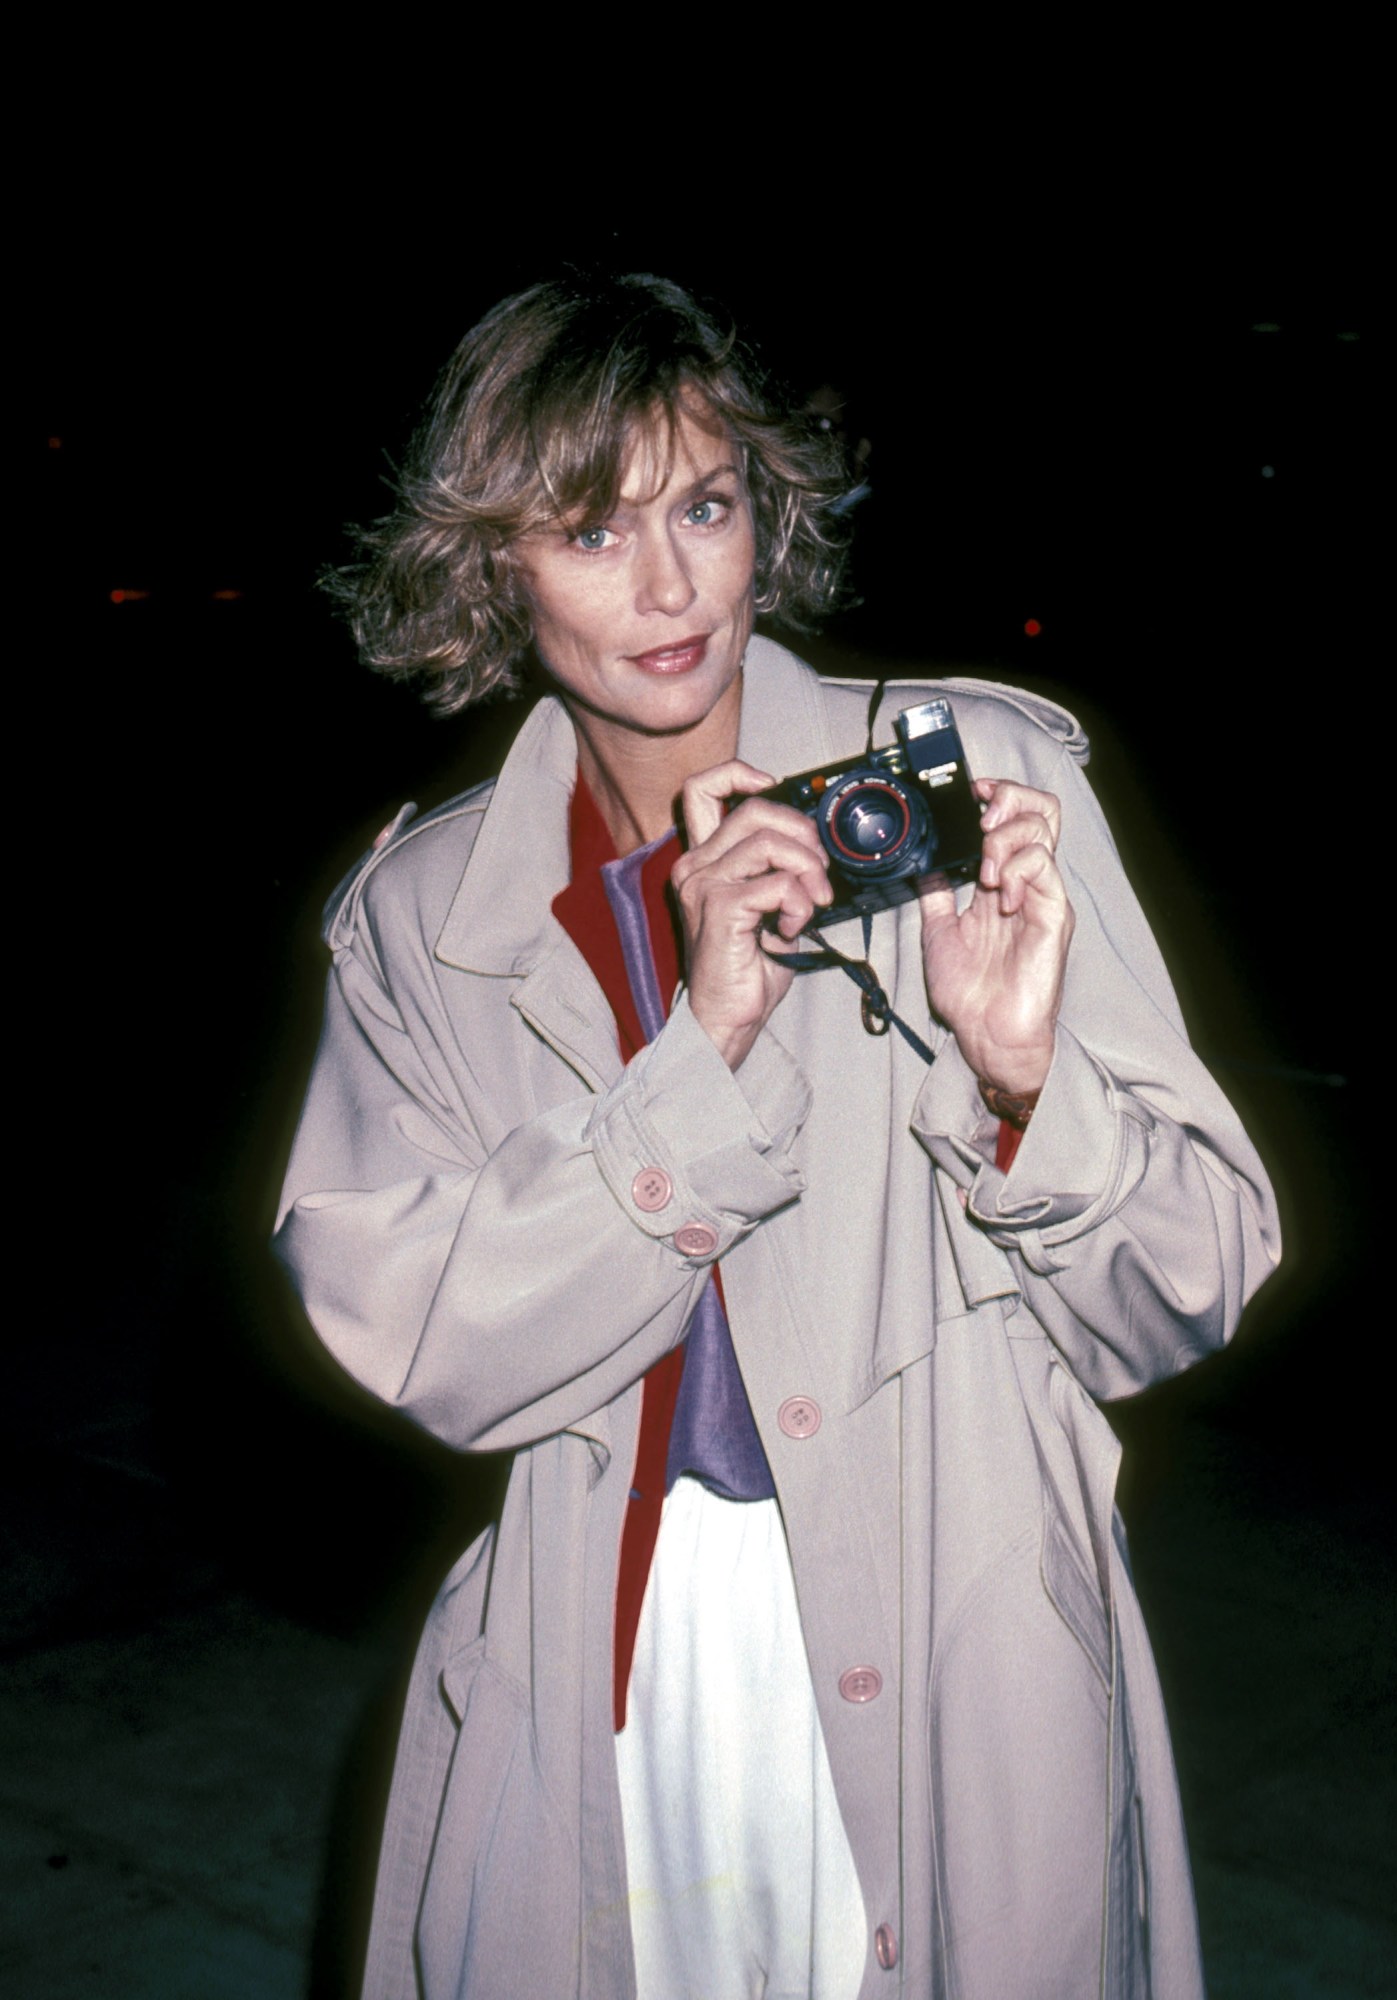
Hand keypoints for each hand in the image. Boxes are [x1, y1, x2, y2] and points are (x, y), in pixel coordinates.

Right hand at [672, 761, 833, 1068]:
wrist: (726, 1017)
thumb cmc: (745, 967)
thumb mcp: (766, 906)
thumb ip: (778, 870)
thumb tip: (816, 847)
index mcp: (702, 860)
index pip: (702, 790)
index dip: (739, 774)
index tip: (771, 786)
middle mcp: (695, 867)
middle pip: (755, 810)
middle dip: (803, 833)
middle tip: (819, 870)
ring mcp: (703, 886)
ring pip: (770, 843)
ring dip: (808, 870)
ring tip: (812, 902)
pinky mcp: (720, 908)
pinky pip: (777, 884)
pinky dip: (799, 903)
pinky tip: (792, 927)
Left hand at [919, 778, 1073, 1095]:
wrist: (986, 1033)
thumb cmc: (969, 992)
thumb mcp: (938, 930)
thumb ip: (936, 893)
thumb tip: (921, 861)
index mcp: (1001, 881)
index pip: (1014, 817)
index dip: (998, 795)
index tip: (970, 792)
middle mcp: (1026, 882)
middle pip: (1040, 811)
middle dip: (1010, 799)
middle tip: (982, 817)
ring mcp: (1043, 895)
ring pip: (1043, 831)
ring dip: (1005, 839)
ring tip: (985, 872)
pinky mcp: (1053, 915)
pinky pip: (1044, 868)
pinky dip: (1018, 870)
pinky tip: (1001, 896)